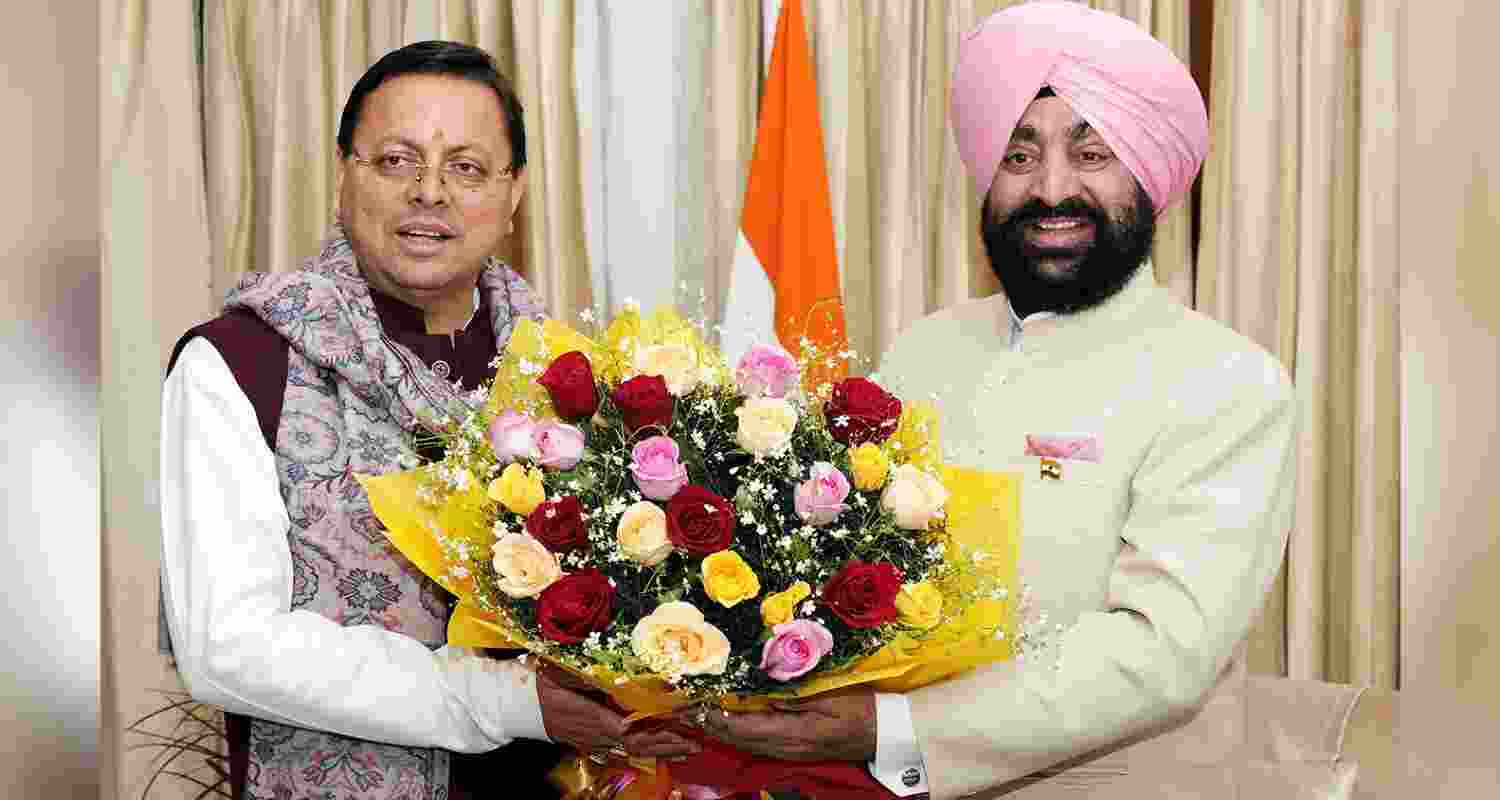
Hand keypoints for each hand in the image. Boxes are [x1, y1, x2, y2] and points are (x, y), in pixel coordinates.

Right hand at [535, 664, 698, 759]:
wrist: (520, 707)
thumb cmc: (543, 686)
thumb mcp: (566, 675)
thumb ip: (593, 679)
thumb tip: (620, 678)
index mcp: (598, 717)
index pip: (636, 729)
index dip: (660, 730)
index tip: (683, 725)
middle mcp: (601, 735)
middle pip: (641, 745)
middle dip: (669, 745)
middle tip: (697, 745)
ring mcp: (596, 741)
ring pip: (634, 750)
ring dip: (661, 751)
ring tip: (686, 750)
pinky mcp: (592, 742)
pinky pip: (623, 750)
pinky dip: (643, 751)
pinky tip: (658, 752)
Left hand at [684, 689, 876, 761]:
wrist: (886, 733)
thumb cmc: (862, 708)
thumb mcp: (829, 695)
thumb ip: (793, 696)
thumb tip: (759, 694)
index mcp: (796, 733)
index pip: (746, 728)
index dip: (718, 718)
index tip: (697, 704)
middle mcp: (789, 748)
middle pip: (741, 740)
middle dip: (712, 726)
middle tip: (687, 710)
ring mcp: (793, 753)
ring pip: (748, 745)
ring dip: (724, 732)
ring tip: (702, 716)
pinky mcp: (797, 751)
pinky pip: (761, 745)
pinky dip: (741, 735)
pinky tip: (731, 726)